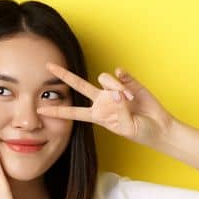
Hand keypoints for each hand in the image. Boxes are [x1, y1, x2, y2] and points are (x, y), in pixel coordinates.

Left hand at [37, 62, 175, 147]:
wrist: (159, 126)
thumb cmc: (140, 132)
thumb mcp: (126, 127)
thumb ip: (119, 111)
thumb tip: (115, 94)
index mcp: (97, 115)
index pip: (73, 112)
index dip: (57, 112)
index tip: (39, 110)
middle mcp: (102, 100)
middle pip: (78, 85)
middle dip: (64, 75)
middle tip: (49, 66)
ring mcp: (113, 90)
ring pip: (104, 79)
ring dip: (115, 88)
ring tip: (128, 100)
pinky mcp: (127, 82)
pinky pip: (119, 75)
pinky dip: (124, 80)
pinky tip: (129, 88)